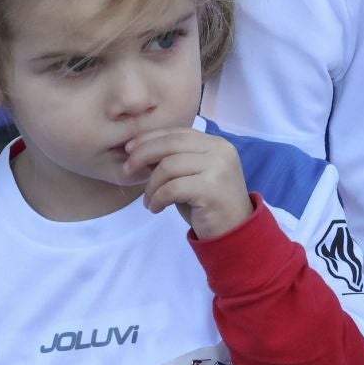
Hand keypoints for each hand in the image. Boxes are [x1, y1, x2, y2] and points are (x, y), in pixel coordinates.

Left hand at [127, 129, 252, 239]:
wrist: (235, 232)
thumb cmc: (209, 205)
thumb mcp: (192, 176)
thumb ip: (174, 159)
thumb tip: (139, 149)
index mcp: (216, 143)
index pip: (177, 132)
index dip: (149, 138)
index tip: (129, 149)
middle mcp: (219, 150)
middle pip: (170, 144)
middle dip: (142, 155)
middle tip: (128, 171)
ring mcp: (218, 168)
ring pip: (168, 166)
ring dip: (151, 185)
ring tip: (149, 200)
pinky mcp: (211, 188)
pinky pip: (171, 188)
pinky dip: (157, 198)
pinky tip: (156, 208)